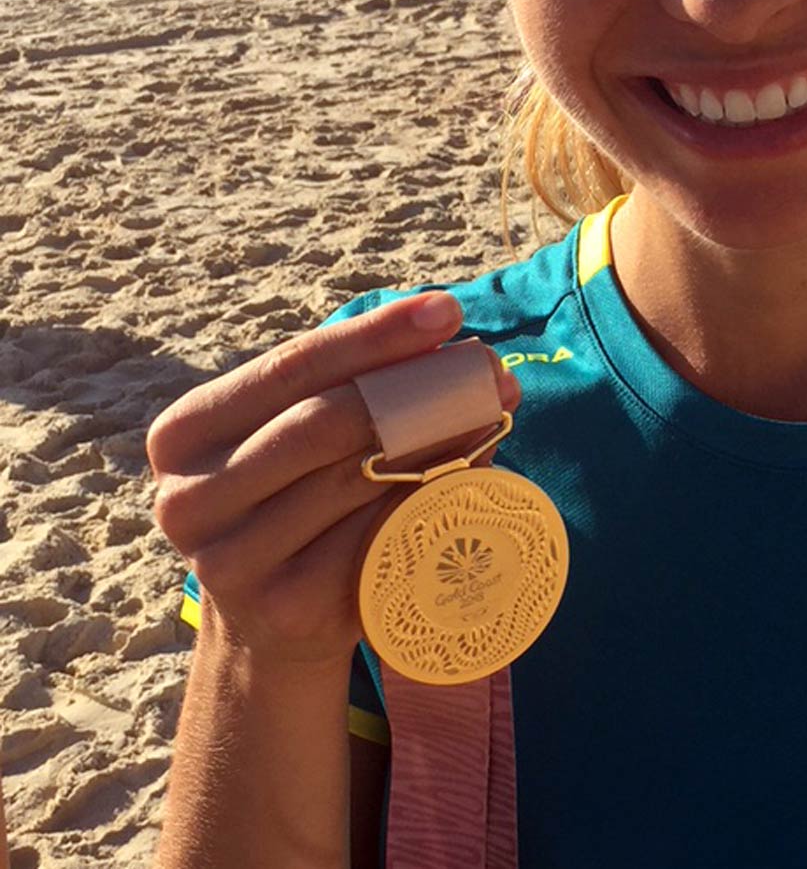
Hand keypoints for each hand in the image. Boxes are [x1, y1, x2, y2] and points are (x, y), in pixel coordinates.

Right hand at [147, 293, 519, 668]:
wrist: (270, 624)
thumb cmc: (295, 497)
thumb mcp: (298, 434)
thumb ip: (358, 387)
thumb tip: (469, 361)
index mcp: (184, 434)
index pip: (290, 366)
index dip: (372, 336)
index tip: (445, 311)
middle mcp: (189, 498)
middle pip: (320, 424)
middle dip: (413, 389)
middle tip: (487, 370)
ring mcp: (232, 563)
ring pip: (353, 480)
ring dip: (435, 441)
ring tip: (492, 412)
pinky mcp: (286, 610)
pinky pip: (374, 538)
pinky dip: (428, 500)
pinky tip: (471, 477)